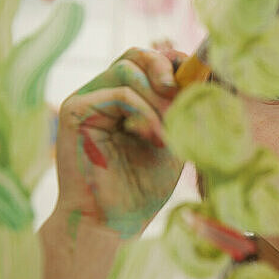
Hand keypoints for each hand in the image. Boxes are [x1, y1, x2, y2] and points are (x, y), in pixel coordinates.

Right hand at [54, 46, 187, 237]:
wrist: (111, 224)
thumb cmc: (141, 189)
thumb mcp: (173, 142)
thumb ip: (181, 112)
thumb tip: (203, 79)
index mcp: (124, 99)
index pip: (148, 62)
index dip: (175, 63)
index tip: (199, 80)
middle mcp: (102, 94)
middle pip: (135, 55)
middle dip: (167, 70)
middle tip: (184, 97)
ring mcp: (87, 100)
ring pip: (127, 69)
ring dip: (158, 98)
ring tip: (170, 131)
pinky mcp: (75, 111)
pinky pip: (119, 94)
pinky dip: (146, 114)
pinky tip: (156, 139)